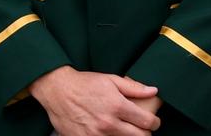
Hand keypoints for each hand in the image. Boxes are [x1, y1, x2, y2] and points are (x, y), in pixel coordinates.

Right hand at [29, 66, 161, 134]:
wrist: (55, 89)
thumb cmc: (83, 83)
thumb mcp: (109, 79)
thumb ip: (133, 87)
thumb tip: (154, 91)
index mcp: (117, 106)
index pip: (148, 123)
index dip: (155, 123)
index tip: (153, 122)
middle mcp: (108, 123)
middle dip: (145, 133)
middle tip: (140, 128)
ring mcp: (96, 135)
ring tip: (122, 129)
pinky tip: (106, 132)